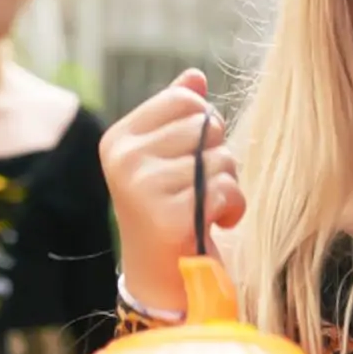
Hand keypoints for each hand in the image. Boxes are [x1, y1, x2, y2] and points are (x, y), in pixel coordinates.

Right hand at [99, 68, 245, 312]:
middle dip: (216, 155)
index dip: (203, 126)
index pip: (184, 99)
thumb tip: (195, 77)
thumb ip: (177, 116)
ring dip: (226, 184)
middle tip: (198, 189)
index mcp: (119, 139)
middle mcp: (125, 160)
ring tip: (204, 208)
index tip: (189, 158)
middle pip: (205, 125)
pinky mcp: (170, 216)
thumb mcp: (167, 159)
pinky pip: (226, 189)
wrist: (164, 277)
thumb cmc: (169, 211)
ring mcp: (144, 188)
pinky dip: (232, 208)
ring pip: (220, 158)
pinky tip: (213, 224)